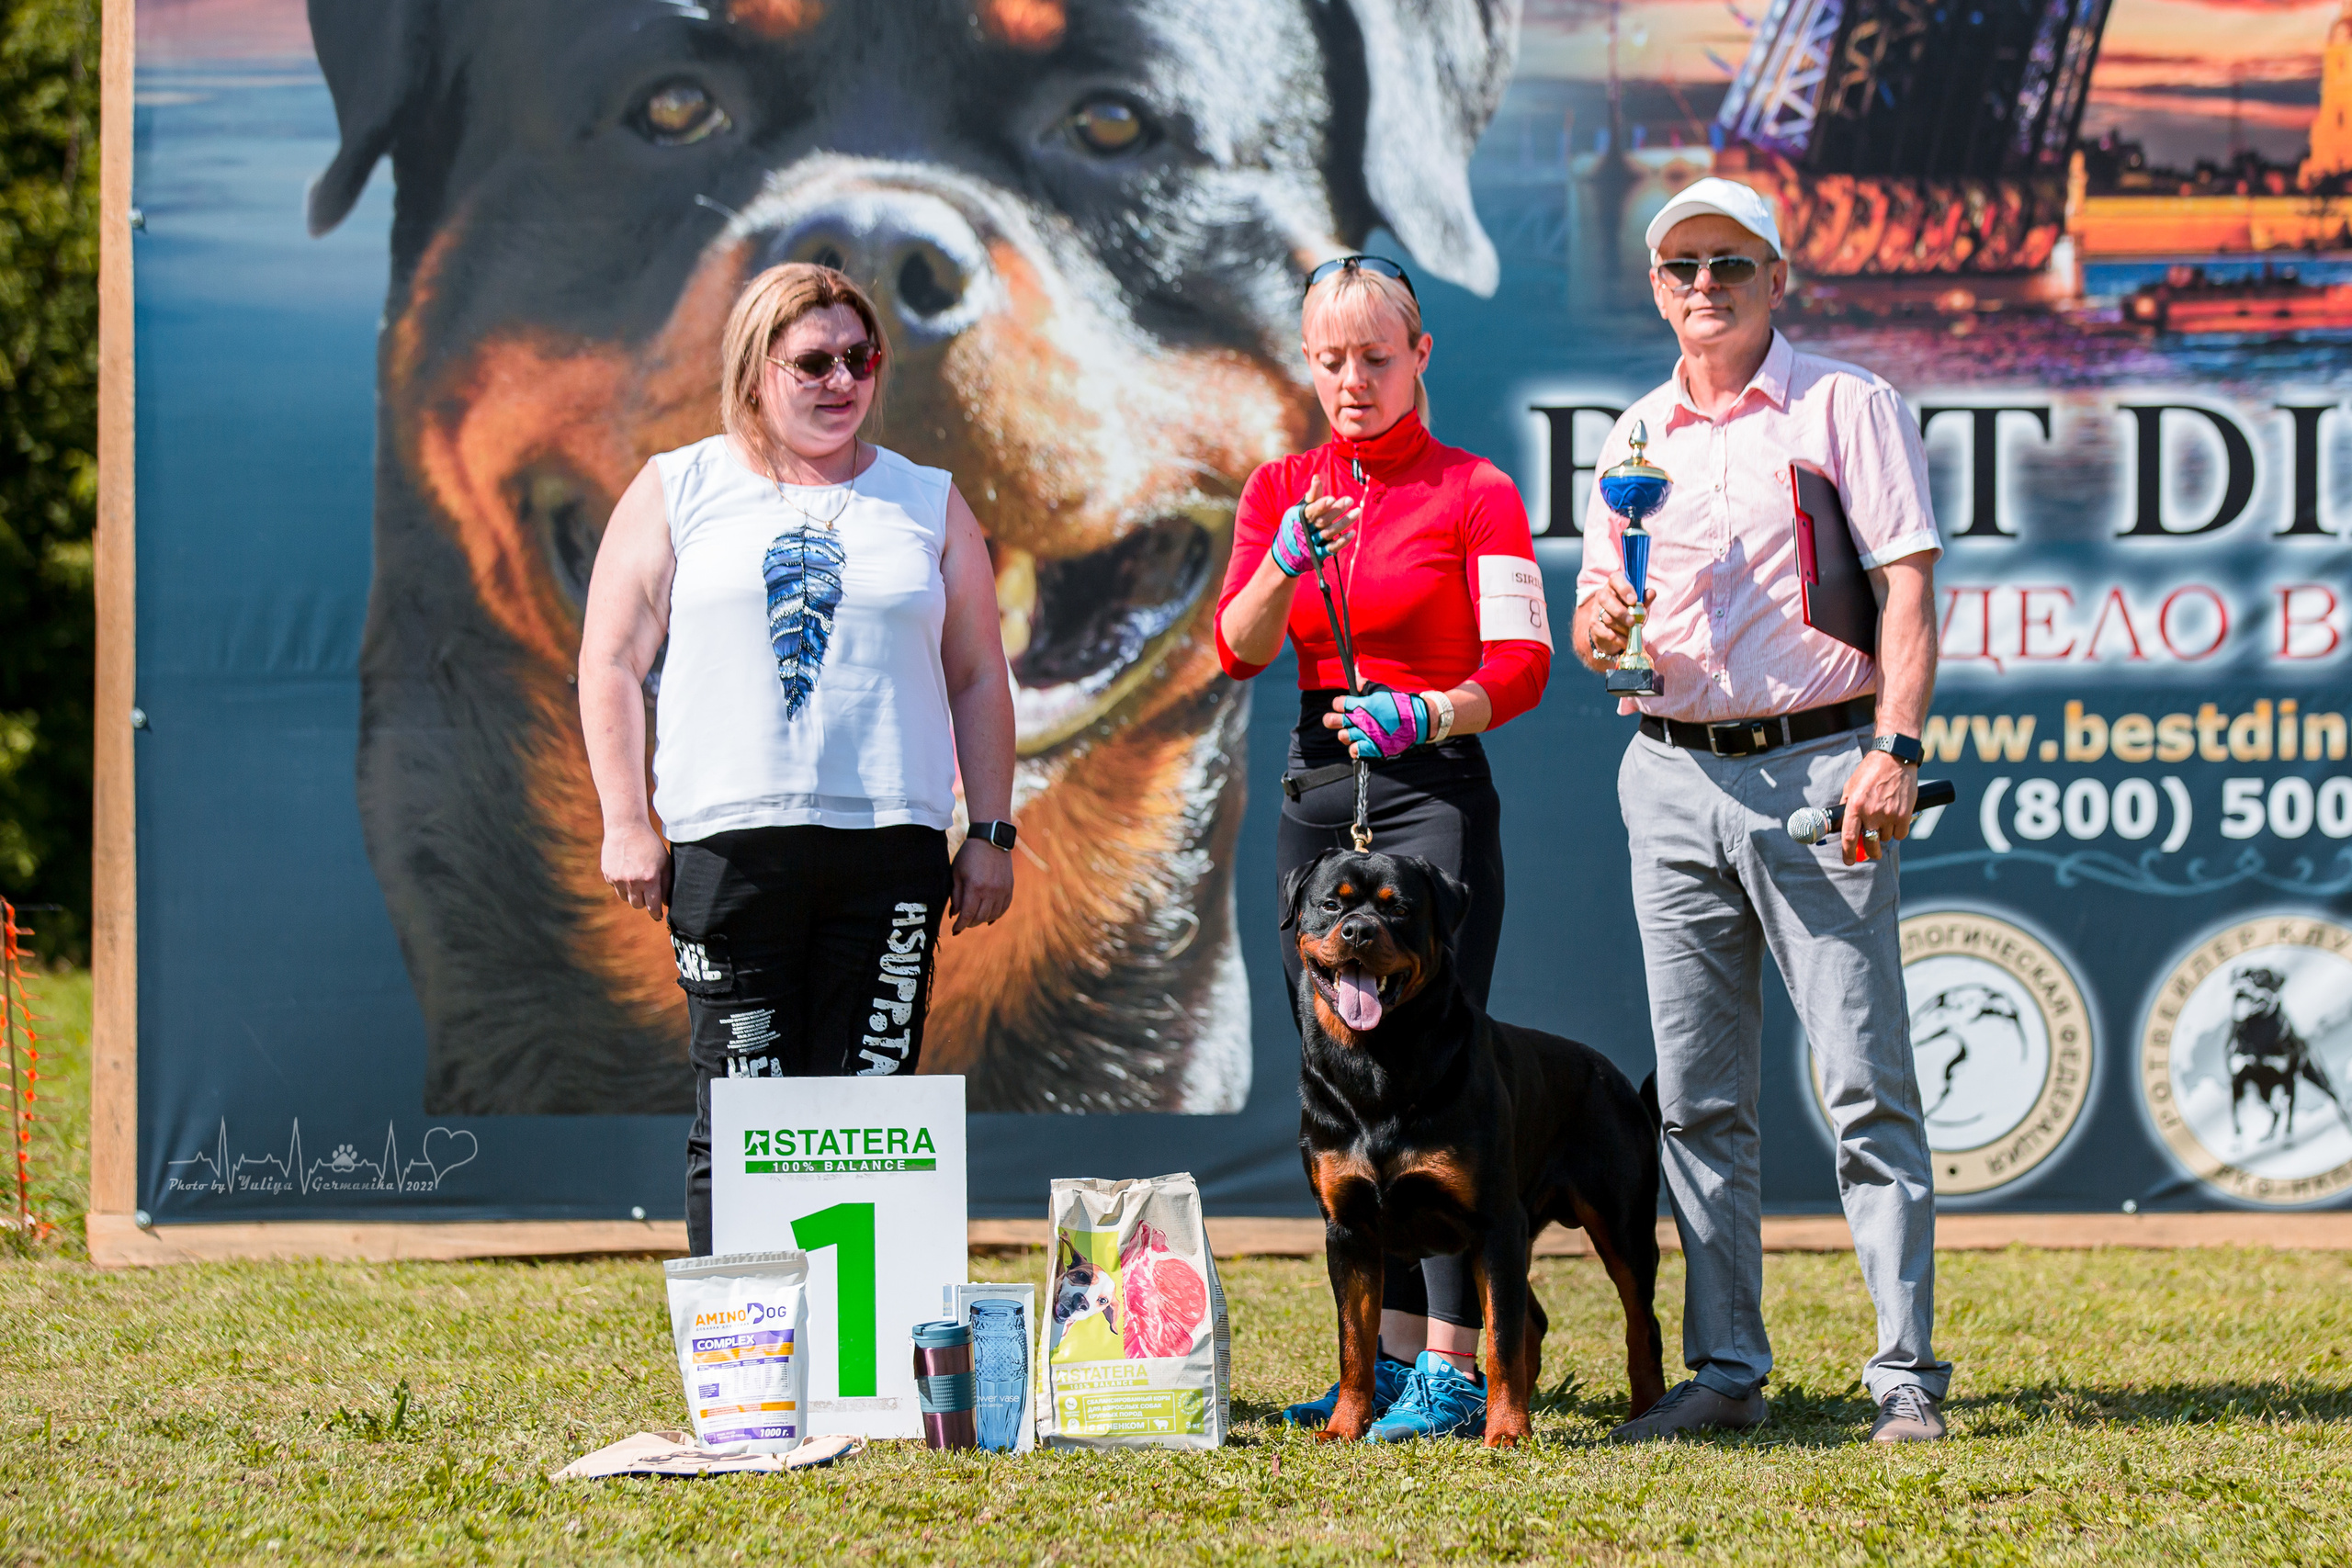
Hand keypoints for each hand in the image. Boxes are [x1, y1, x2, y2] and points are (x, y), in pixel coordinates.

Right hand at [602, 819, 671, 919]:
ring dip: (632, 894)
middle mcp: (633, 881)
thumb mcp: (664, 862)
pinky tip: (626, 870)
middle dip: (644, 902)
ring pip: (625, 898)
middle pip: (637, 905)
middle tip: (648, 892)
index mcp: (650, 879)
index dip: (656, 914)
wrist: (626, 827)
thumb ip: (667, 884)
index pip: (652, 907)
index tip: (657, 916)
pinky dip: (621, 884)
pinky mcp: (607, 874)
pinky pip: (615, 887)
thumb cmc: (650, 844)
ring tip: (637, 879)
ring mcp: (618, 878)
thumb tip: (666, 903)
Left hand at [948, 837, 1014, 932]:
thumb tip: (954, 915)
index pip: (967, 915)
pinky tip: (989, 918)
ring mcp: (1002, 890)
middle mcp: (990, 891)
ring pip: (992, 915)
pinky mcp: (1009, 887)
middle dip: (969, 923)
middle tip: (963, 923)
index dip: (960, 925)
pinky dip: (996, 915)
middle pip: (980, 917)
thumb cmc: (969, 855)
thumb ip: (956, 895)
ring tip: (974, 919)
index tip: (954, 931)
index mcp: (974, 887)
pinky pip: (1004, 908)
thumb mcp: (956, 872)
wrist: (991, 839)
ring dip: (982, 920)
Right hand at [1269, 473, 1359, 576]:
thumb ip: (1311, 496)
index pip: (1310, 511)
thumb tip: (1317, 477)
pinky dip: (1343, 541)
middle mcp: (1305, 531)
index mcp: (1299, 518)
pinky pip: (1332, 548)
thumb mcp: (1299, 510)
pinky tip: (1353, 532)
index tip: (1332, 498)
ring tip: (1357, 511)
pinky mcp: (1319, 553)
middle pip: (1322, 520)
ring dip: (1344, 522)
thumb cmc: (1296, 525)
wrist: (1287, 553)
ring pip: (1329, 532)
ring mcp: (1312, 543)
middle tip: (1350, 499)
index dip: (1320, 505)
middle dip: (1336, 510)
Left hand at [1326, 685, 1428, 759]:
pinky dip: (1355, 749)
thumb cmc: (1400, 704)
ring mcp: (1366, 735)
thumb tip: (1355, 673)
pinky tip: (1360, 744)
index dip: (1339, 704)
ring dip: (1346, 734)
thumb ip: (1365, 685)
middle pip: (1332, 721)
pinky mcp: (1373, 748)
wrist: (1418, 720)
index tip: (1343, 705)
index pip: (1338, 703)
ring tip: (1353, 732)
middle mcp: (1360, 720)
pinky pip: (1355, 751)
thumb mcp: (1381, 690)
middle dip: (1331, 720)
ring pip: (1343, 736)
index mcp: (1362, 704)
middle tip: (1335, 720)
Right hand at [1585, 569, 1656, 660]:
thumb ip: (1645, 599)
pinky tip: (1626, 641)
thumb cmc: (1630, 612)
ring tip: (1631, 632)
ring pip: (1606, 617)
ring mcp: (1596, 609)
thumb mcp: (1640, 605)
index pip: (1615, 578)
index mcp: (1615, 585)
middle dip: (1620, 612)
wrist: (1617, 632)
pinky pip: (1604, 631)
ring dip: (1621, 627)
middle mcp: (1603, 594)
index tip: (1634, 600)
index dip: (1624, 588)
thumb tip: (1651, 593)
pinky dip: (1617, 638)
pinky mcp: (1594, 624)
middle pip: (1605, 598)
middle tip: (1632, 622)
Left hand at [1839, 750, 1918, 865]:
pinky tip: (1896, 822)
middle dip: (1870, 851)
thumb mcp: (1851, 786)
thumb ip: (1847, 805)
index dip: (1848, 853)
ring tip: (1884, 822)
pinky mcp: (1905, 814)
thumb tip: (1841, 825)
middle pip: (1869, 843)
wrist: (1895, 758)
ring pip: (1886, 839)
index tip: (1848, 861)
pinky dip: (1898, 832)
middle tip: (1871, 852)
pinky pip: (1900, 834)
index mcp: (1855, 806)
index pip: (1849, 837)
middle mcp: (1871, 812)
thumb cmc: (1870, 771)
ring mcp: (1889, 814)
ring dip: (1884, 836)